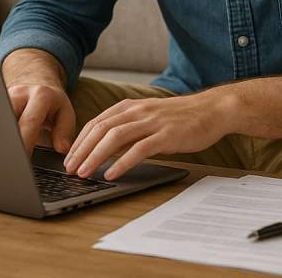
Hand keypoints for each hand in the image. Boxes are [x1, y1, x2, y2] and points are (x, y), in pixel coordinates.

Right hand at [1, 48, 72, 157]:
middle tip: (9, 162)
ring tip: (0, 157)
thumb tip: (61, 148)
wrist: (37, 83)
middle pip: (8, 121)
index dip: (25, 142)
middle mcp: (19, 93)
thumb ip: (65, 131)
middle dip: (7, 143)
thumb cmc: (52, 103)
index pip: (29, 121)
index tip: (22, 161)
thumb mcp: (65, 113)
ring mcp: (3, 97)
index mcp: (40, 95)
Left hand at [63, 91, 231, 180]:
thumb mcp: (149, 119)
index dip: (79, 141)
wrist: (213, 110)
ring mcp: (152, 122)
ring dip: (96, 156)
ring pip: (115, 137)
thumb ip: (128, 130)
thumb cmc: (181, 118)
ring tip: (85, 173)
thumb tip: (105, 148)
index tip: (68, 158)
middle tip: (70, 169)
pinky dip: (122, 162)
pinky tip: (112, 173)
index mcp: (131, 106)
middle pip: (101, 129)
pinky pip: (139, 148)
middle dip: (82, 150)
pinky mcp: (166, 134)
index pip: (96, 122)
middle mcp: (138, 111)